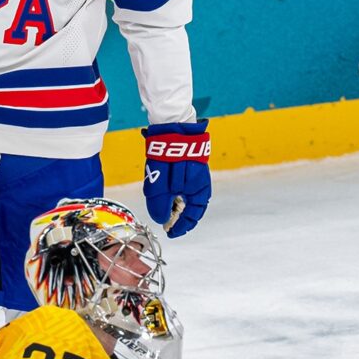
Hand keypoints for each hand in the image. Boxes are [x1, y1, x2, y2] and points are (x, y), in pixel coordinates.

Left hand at [141, 120, 210, 238]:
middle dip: (175, 215)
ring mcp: (193, 174)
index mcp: (200, 191)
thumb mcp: (160, 184)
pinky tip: (161, 187)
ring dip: (171, 202)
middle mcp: (199, 184)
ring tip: (159, 201)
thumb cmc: (169, 155)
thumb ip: (160, 204)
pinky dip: (171, 190)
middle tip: (162, 219)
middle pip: (188, 207)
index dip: (182, 226)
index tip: (170, 232)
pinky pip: (180, 184)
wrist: (172, 126)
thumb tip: (161, 219)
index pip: (193, 216)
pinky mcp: (186, 166)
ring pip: (183, 195)